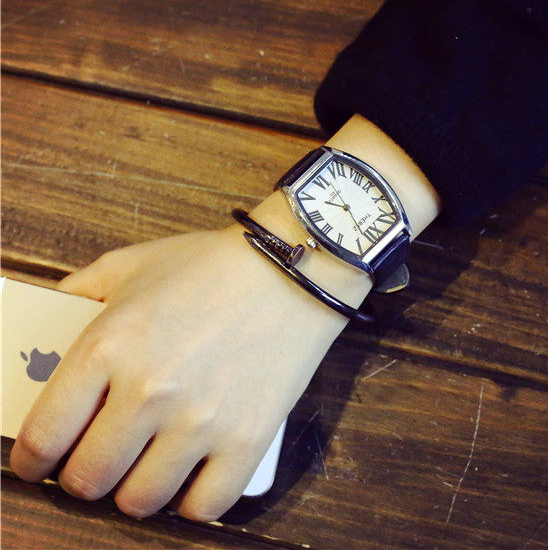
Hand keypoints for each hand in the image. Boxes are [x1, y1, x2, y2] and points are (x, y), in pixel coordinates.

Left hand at [9, 220, 353, 521]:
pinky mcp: (248, 440)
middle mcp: (149, 392)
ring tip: (148, 463)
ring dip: (136, 489)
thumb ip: (75, 293)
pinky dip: (192, 499)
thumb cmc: (210, 265)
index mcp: (108, 346)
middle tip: (100, 457)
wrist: (291, 269)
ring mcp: (201, 421)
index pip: (43, 437)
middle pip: (89, 479)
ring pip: (141, 501)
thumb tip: (44, 329)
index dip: (33, 460)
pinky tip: (192, 473)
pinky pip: (204, 505)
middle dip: (85, 475)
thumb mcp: (131, 264)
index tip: (41, 462)